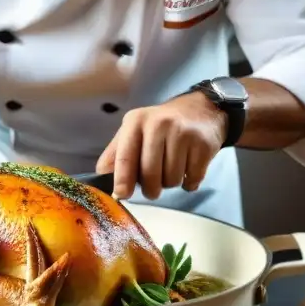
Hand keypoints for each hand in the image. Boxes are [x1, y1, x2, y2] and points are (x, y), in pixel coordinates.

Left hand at [95, 91, 226, 199]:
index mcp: (136, 122)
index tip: (122, 195)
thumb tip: (101, 177)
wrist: (201, 110)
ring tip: (172, 168)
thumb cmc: (160, 125)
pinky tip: (188, 168)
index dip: (123, 179)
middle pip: (150, 174)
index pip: (126, 156)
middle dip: (150, 189)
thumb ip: (116, 153)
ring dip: (170, 183)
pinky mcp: (204, 146)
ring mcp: (184, 134)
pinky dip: (188, 182)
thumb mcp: (134, 130)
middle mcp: (159, 124)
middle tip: (152, 187)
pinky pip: (191, 180)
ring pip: (171, 180)